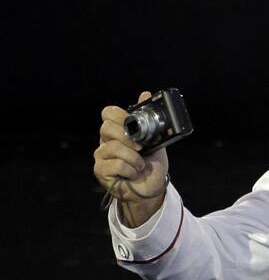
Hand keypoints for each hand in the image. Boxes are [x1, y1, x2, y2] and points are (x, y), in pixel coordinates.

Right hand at [94, 91, 169, 215]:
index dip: (119, 114)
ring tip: (140, 165)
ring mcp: (102, 156)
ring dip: (133, 157)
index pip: (108, 113)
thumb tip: (145, 93)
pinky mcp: (101, 171)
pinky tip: (133, 173)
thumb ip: (149, 120)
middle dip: (127, 137)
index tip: (132, 123)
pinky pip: (114, 164)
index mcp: (118, 131)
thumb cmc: (152, 164)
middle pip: (106, 128)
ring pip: (112, 147)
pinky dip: (129, 169)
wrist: (152, 187)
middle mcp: (107, 141)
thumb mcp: (156, 139)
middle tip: (141, 147)